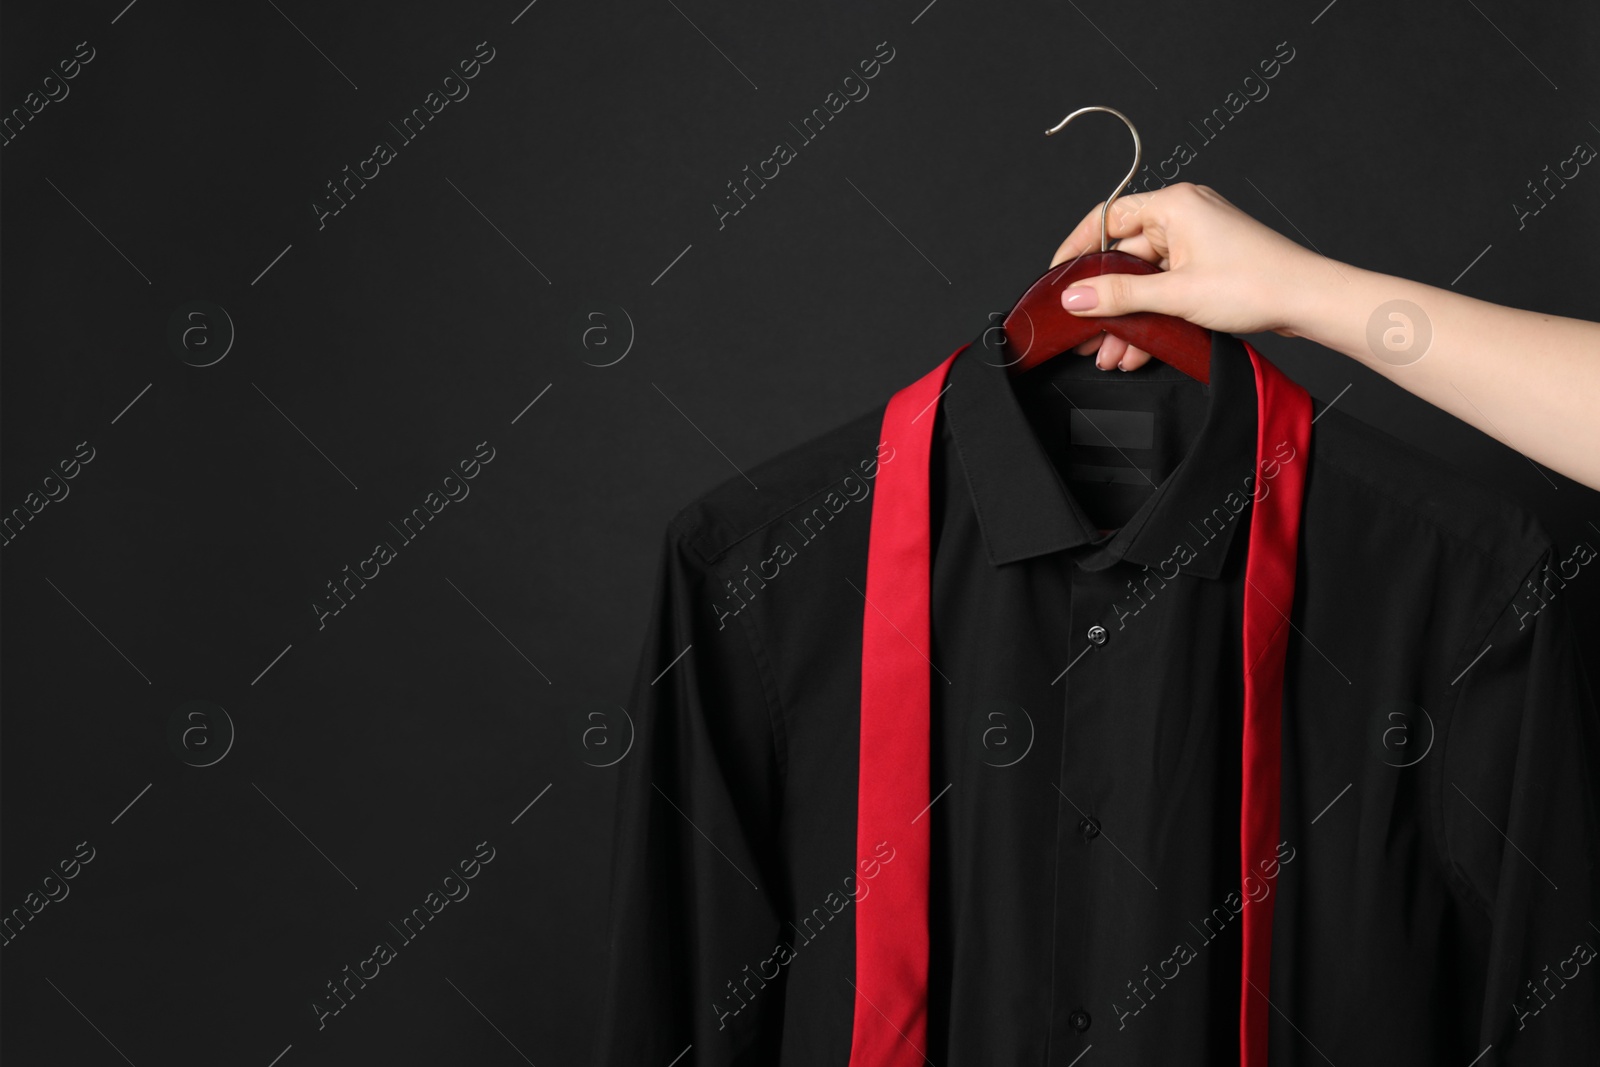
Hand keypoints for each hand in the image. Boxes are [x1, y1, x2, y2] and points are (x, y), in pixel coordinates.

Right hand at [1048, 182, 1323, 370]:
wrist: (1309, 301)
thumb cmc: (1256, 283)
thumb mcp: (1175, 293)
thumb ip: (1119, 295)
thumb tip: (1075, 296)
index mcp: (1174, 205)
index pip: (1107, 218)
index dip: (1078, 248)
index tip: (1058, 277)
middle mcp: (1183, 217)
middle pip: (1125, 257)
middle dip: (1104, 301)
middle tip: (1083, 332)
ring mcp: (1197, 243)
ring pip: (1144, 281)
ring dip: (1126, 318)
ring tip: (1110, 354)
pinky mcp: (1207, 267)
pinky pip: (1165, 290)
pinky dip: (1151, 317)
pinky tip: (1137, 349)